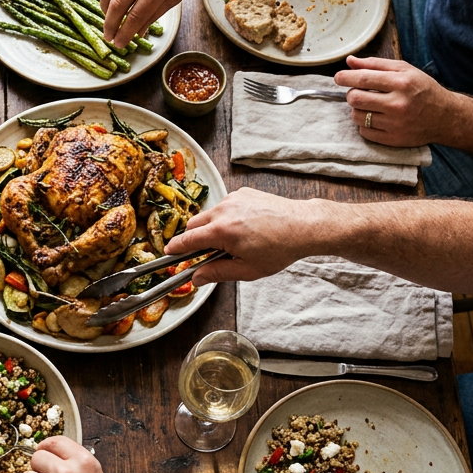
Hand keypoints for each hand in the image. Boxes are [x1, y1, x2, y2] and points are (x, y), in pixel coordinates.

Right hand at [165, 187, 323, 283]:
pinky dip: (224, 217)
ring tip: (228, 242)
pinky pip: (223, 205)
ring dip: (209, 227)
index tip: (168, 254)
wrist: (304, 226)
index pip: (187, 240)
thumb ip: (217, 273)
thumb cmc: (279, 249)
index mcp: (222, 231)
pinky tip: (241, 228)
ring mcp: (233, 198)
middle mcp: (223, 210)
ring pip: (208, 214)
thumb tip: (197, 279)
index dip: (175, 249)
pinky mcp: (242, 193)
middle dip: (193, 239)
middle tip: (203, 253)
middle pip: (193, 224)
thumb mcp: (247, 269)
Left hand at [335, 57, 454, 146]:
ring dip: (358, 110)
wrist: (445, 117)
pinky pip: (364, 131)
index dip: (345, 77)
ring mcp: (395, 124)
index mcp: (401, 83)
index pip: (363, 79)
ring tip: (371, 106)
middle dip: (352, 94)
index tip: (338, 77)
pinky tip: (377, 118)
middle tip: (360, 92)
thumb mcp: (405, 70)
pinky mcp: (392, 139)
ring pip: (356, 116)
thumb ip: (376, 65)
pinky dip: (365, 124)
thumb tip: (350, 61)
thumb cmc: (423, 90)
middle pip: (355, 99)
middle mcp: (398, 104)